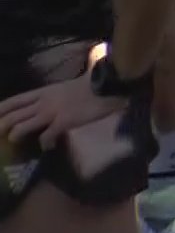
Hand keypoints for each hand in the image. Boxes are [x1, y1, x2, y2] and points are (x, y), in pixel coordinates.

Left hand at [0, 73, 125, 150]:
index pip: (16, 100)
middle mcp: (43, 102)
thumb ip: (56, 96)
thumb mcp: (67, 88)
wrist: (106, 86)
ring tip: (13, 141)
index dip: (1, 108)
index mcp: (44, 92)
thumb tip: (51, 104)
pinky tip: (47, 147)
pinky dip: (45, 143)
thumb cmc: (91, 85)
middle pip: (14, 114)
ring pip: (23, 125)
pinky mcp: (63, 122)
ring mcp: (52, 112)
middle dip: (1, 124)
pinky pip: (47, 136)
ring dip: (15, 134)